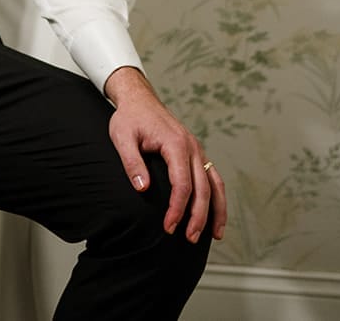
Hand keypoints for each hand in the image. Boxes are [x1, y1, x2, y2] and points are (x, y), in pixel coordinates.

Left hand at [102, 67, 227, 243]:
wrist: (139, 99)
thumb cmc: (129, 118)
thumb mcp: (122, 137)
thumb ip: (132, 162)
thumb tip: (143, 188)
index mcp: (176, 144)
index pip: (183, 184)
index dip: (177, 208)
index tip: (169, 226)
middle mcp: (192, 147)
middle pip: (203, 188)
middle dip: (198, 217)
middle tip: (189, 239)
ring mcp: (197, 150)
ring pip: (215, 184)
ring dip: (216, 210)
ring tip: (215, 236)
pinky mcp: (196, 154)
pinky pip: (213, 177)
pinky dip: (217, 197)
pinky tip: (214, 214)